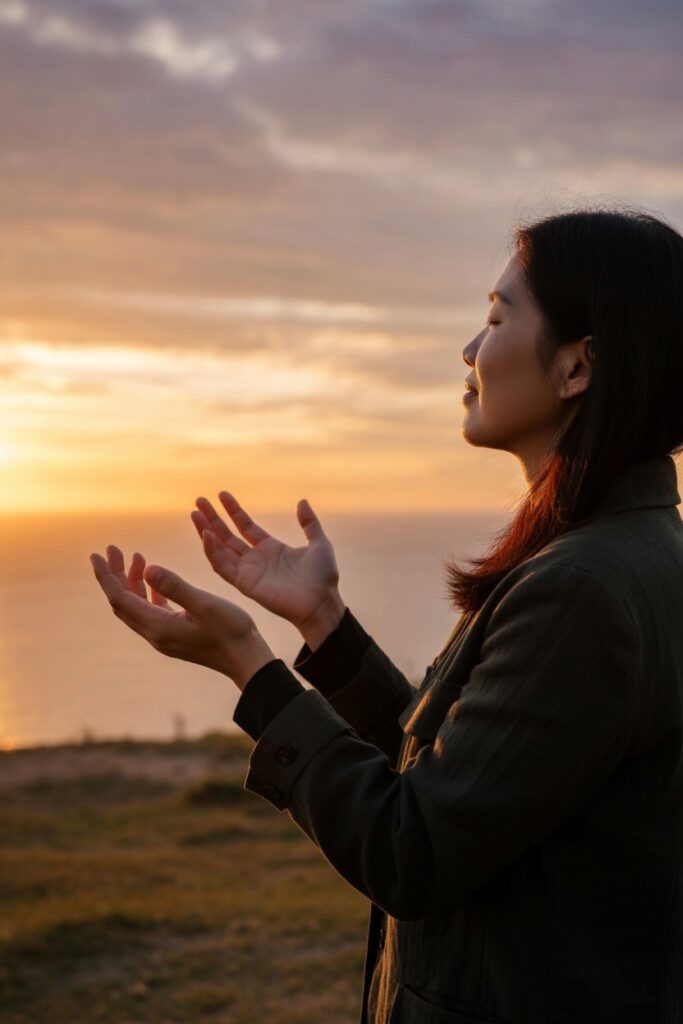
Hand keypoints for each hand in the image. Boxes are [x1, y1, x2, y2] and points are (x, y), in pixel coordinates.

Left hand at [89, 545, 276, 689]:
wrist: (247, 660)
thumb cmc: (230, 631)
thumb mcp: (204, 604)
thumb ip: (175, 586)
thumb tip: (147, 567)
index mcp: (158, 626)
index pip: (120, 598)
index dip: (106, 575)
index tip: (97, 554)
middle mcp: (155, 634)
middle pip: (122, 602)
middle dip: (114, 575)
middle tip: (112, 549)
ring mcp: (164, 636)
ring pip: (135, 606)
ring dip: (131, 581)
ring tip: (136, 556)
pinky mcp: (175, 635)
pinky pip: (150, 611)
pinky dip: (146, 592)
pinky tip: (153, 579)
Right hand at [190, 493, 342, 630]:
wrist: (321, 602)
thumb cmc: (323, 577)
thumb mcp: (319, 543)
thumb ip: (309, 522)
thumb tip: (302, 501)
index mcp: (270, 548)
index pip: (245, 526)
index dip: (233, 511)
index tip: (222, 494)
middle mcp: (256, 559)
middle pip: (227, 535)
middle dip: (213, 519)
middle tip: (199, 501)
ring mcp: (248, 572)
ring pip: (220, 549)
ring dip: (206, 532)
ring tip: (195, 514)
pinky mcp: (244, 584)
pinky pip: (222, 567)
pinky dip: (212, 552)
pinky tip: (206, 535)